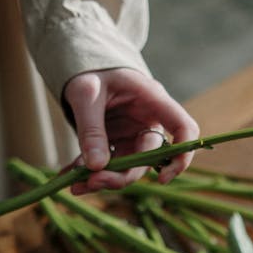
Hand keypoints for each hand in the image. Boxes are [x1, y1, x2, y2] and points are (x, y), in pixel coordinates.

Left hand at [62, 68, 199, 194]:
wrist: (81, 67)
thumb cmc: (90, 70)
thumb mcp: (86, 94)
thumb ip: (91, 129)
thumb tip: (96, 167)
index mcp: (153, 101)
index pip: (183, 129)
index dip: (181, 156)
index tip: (162, 179)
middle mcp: (148, 122)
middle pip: (147, 160)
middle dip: (121, 176)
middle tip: (91, 182)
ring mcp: (133, 136)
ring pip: (126, 168)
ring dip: (101, 179)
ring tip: (73, 185)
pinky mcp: (117, 143)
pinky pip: (107, 164)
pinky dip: (87, 172)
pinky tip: (68, 177)